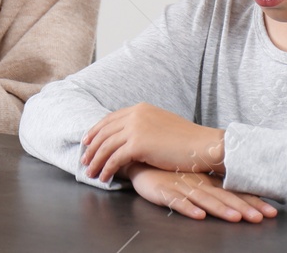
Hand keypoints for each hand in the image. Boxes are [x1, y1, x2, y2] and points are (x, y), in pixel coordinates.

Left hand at [81, 103, 224, 180]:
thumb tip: (134, 136)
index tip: (87, 141)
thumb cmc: (187, 140)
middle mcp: (134, 115)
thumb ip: (145, 126)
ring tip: (90, 173)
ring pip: (106, 146)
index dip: (96, 131)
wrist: (202, 145)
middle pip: (104, 132)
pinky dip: (107, 169)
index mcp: (140, 109)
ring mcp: (135, 129)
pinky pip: (115, 159)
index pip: (110, 119)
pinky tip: (104, 178)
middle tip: (84, 160)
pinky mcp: (137, 145)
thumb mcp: (161, 125)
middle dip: (91, 147)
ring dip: (95, 161)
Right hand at [126, 165, 276, 222]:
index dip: (253, 200)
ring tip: (235, 218)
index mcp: (208, 179)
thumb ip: (214, 183)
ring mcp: (181, 186)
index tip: (272, 211)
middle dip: (243, 207)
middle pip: (224, 196)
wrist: (140, 158)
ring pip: (204, 199)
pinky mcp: (163, 190)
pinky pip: (176, 201)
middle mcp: (198, 182)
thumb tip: (239, 191)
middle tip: (261, 218)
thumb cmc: (169, 170)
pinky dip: (188, 208)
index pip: (234, 191)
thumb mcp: (194, 175)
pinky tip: (198, 216)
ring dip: (220, 209)